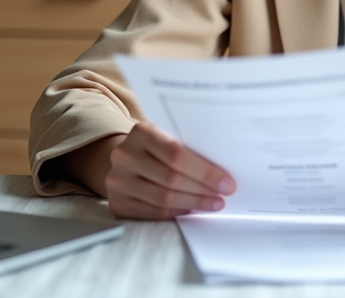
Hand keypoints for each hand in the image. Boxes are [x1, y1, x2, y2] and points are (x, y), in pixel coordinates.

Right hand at [100, 122, 235, 219]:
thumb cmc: (155, 146)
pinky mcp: (117, 203)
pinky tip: (192, 209)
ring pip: (163, 199)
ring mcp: (117, 181)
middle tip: (222, 196)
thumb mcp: (166, 135)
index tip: (226, 182)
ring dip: (193, 203)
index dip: (204, 172)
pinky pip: (153, 213)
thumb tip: (222, 173)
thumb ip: (188, 147)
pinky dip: (177, 212)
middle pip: (171, 179)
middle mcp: (124, 156)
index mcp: (141, 132)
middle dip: (202, 190)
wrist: (123, 156)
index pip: (176, 154)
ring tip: (212, 204)